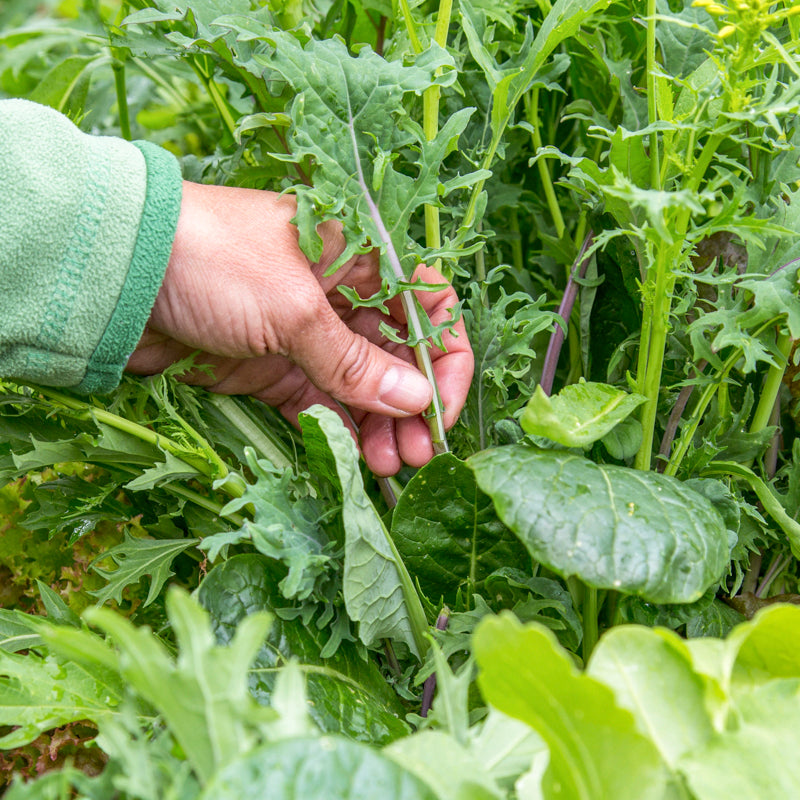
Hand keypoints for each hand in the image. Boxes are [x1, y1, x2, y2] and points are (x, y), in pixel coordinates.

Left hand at [127, 181, 473, 475]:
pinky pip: (319, 402)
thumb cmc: (215, 261)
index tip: (442, 408)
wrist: (116, 274)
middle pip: (396, 354)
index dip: (445, 356)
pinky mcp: (271, 367)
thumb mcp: (296, 309)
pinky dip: (338, 429)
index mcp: (359, 255)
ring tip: (388, 466)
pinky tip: (354, 457)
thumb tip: (418, 401)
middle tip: (417, 454)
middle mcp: (340, 294)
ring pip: (360, 385)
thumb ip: (356, 362)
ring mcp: (304, 334)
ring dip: (378, 425)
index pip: (427, 304)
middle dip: (412, 404)